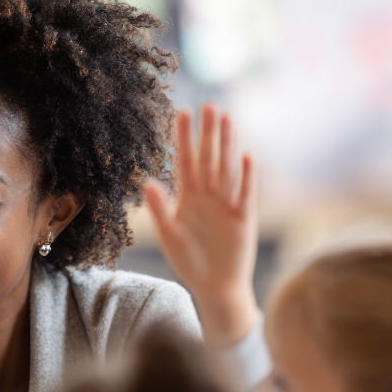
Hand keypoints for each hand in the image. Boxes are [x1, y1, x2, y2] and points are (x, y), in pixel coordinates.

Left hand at [143, 104, 258, 346]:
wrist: (214, 286)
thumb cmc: (189, 261)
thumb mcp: (168, 234)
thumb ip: (159, 208)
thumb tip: (146, 181)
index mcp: (187, 198)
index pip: (184, 162)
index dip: (183, 138)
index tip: (181, 112)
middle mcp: (208, 196)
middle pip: (207, 158)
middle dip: (207, 133)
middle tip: (209, 105)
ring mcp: (227, 205)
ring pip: (226, 169)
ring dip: (227, 145)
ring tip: (228, 119)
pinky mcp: (243, 218)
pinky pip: (245, 194)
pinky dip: (245, 177)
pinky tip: (245, 157)